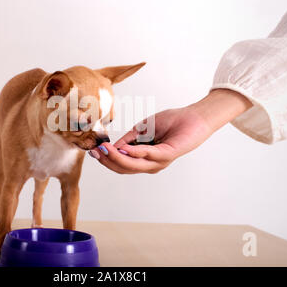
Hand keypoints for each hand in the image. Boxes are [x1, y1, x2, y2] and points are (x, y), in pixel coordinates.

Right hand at [89, 89, 251, 173]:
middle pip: (124, 169)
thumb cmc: (172, 121)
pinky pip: (147, 155)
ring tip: (103, 149)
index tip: (93, 151)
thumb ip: (128, 139)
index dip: (106, 159)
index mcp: (145, 160)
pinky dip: (133, 152)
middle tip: (94, 152)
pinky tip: (122, 148)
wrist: (194, 117)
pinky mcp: (167, 154)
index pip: (121, 165)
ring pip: (133, 165)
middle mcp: (151, 164)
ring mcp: (159, 161)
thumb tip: (113, 146)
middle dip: (107, 161)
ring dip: (116, 157)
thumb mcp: (143, 128)